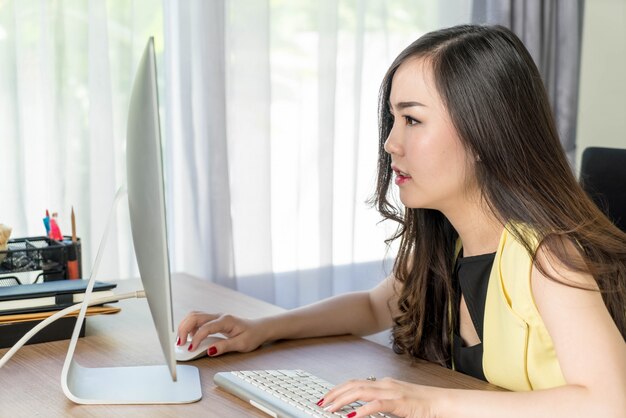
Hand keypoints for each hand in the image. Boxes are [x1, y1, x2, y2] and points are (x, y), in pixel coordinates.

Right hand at [176, 311, 269, 355]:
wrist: (260, 328)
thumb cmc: (252, 335)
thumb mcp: (241, 344)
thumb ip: (225, 347)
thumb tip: (210, 351)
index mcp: (226, 321)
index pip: (205, 327)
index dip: (197, 338)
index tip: (191, 349)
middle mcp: (219, 316)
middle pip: (195, 316)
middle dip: (184, 329)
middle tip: (179, 343)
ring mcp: (215, 317)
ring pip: (194, 316)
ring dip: (185, 326)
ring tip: (181, 340)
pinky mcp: (214, 320)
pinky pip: (197, 320)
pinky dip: (190, 327)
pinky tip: (190, 337)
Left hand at [320, 377, 441, 417]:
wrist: (442, 403)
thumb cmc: (422, 405)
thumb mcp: (396, 403)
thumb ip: (380, 404)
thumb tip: (361, 411)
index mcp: (384, 384)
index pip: (355, 383)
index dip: (339, 389)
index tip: (327, 397)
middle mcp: (385, 384)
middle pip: (353, 384)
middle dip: (335, 393)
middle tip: (322, 402)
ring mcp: (392, 391)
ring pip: (361, 391)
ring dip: (343, 400)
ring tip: (331, 408)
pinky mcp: (399, 402)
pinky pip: (377, 404)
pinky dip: (362, 410)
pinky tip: (352, 417)